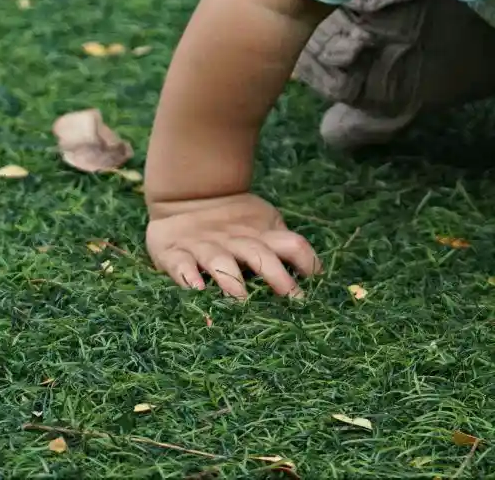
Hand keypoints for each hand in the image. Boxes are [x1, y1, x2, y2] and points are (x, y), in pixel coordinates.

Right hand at [145, 192, 320, 299]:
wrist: (187, 196)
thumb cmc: (234, 222)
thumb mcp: (263, 226)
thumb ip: (283, 246)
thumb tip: (319, 273)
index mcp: (262, 235)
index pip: (292, 245)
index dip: (308, 262)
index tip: (319, 287)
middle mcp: (236, 242)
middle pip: (260, 255)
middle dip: (277, 276)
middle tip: (291, 298)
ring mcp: (205, 247)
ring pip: (221, 262)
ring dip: (232, 280)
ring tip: (241, 299)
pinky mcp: (175, 254)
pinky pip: (181, 265)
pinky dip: (188, 277)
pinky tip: (196, 288)